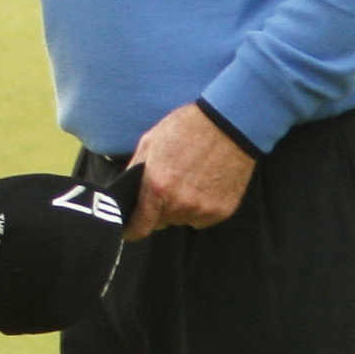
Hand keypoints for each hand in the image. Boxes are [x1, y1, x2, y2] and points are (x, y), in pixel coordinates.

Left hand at [123, 102, 256, 239]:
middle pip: (161, 222)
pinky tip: (204, 184)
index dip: (132, 229)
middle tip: (166, 186)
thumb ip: (135, 170)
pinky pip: (202, 219)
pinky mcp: (222, 211)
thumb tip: (125, 191)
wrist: (229, 123)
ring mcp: (202, 209)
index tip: (130, 227)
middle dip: (158, 210)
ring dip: (179, 208)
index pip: (140, 228)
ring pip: (182, 220)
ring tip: (188, 180)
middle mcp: (179, 203)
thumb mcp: (150, 141)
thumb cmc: (187, 127)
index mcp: (157, 187)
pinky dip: (199, 208)